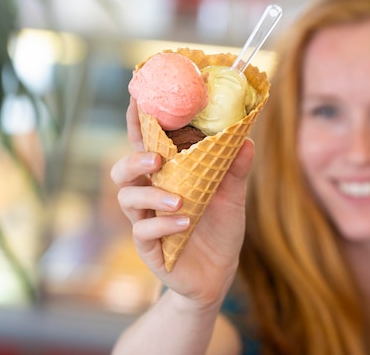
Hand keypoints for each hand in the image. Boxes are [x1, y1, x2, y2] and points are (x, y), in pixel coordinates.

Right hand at [110, 98, 253, 306]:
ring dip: (151, 195)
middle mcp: (150, 194)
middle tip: (157, 158)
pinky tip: (185, 223)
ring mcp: (145, 220)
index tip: (136, 96)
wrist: (219, 274)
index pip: (145, 144)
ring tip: (180, 201)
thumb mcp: (232, 196)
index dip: (136, 121)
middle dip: (133, 159)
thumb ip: (236, 170)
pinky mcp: (148, 246)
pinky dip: (163, 224)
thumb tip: (246, 139)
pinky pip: (143, 231)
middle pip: (122, 169)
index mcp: (167, 176)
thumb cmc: (219, 229)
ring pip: (127, 198)